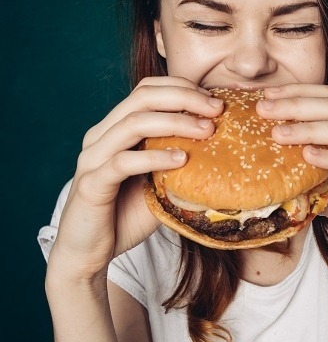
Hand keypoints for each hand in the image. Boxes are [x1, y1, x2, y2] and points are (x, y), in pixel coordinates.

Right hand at [49, 77, 223, 279]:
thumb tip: (224, 146)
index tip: (213, 100)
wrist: (90, 253)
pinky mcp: (91, 184)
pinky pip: (123, 162)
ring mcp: (93, 158)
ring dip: (175, 122)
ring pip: (133, 124)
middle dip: (184, 98)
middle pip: (142, 98)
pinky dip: (155, 157)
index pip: (146, 90)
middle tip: (217, 109)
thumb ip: (179, 159)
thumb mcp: (160, 180)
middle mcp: (101, 136)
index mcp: (115, 128)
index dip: (181, 87)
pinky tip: (181, 160)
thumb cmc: (127, 214)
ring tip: (206, 130)